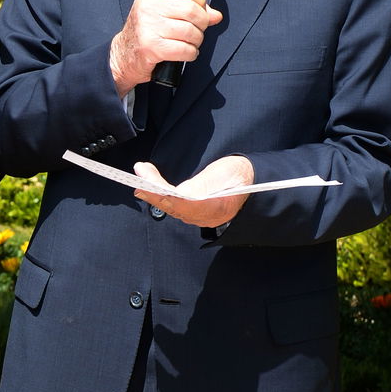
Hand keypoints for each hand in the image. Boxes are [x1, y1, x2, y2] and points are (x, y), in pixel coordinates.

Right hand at [109, 0, 221, 96]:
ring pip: (191, 31)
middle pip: (192, 10)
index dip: (200, 0)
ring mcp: (149, 26)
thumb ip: (189, 8)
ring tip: (189, 42)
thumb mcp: (161, 11)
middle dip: (201, 23)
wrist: (123, 54)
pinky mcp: (152, 47)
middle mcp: (148, 7)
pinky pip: (185, 49)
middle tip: (196, 30)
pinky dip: (191, 53)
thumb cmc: (145, 32)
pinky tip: (185, 52)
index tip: (200, 10)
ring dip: (196, 40)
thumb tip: (215, 15)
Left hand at [133, 155, 254, 228]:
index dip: (162, 193)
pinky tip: (151, 188)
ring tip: (140, 180)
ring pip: (173, 208)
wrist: (252, 182)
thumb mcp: (223, 173)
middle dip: (153, 192)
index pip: (182, 204)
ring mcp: (201, 218)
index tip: (146, 180)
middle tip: (138, 176)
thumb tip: (178, 193)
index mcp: (215, 208)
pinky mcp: (197, 213)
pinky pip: (176, 207)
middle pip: (174, 207)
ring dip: (154, 194)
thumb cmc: (239, 174)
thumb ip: (202, 185)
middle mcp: (206, 217)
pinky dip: (162, 197)